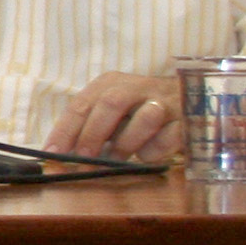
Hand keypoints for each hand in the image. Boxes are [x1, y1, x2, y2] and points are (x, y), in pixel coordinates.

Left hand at [44, 73, 182, 160]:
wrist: (192, 99)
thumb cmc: (139, 111)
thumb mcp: (112, 113)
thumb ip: (88, 128)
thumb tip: (61, 155)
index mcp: (111, 83)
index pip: (81, 104)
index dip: (65, 130)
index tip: (53, 154)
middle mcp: (138, 86)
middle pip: (111, 104)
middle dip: (93, 135)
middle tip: (83, 160)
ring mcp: (165, 101)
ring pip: (145, 118)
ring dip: (126, 144)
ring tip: (118, 160)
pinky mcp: (187, 118)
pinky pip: (169, 137)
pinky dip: (155, 150)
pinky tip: (148, 155)